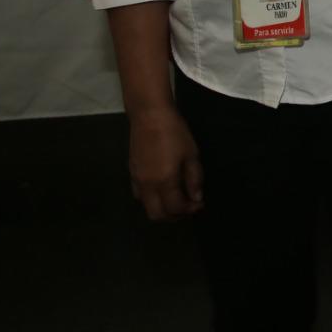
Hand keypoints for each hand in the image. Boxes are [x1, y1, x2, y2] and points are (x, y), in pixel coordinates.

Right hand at [128, 106, 203, 220]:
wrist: (149, 116)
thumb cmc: (175, 133)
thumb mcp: (191, 154)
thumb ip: (194, 179)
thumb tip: (196, 198)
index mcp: (164, 181)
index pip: (175, 208)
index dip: (189, 210)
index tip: (200, 203)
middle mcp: (147, 186)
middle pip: (157, 215)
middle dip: (174, 216)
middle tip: (187, 207)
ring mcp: (136, 180)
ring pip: (146, 206)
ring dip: (162, 209)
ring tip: (176, 199)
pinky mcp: (131, 173)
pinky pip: (140, 195)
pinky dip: (152, 199)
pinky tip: (163, 189)